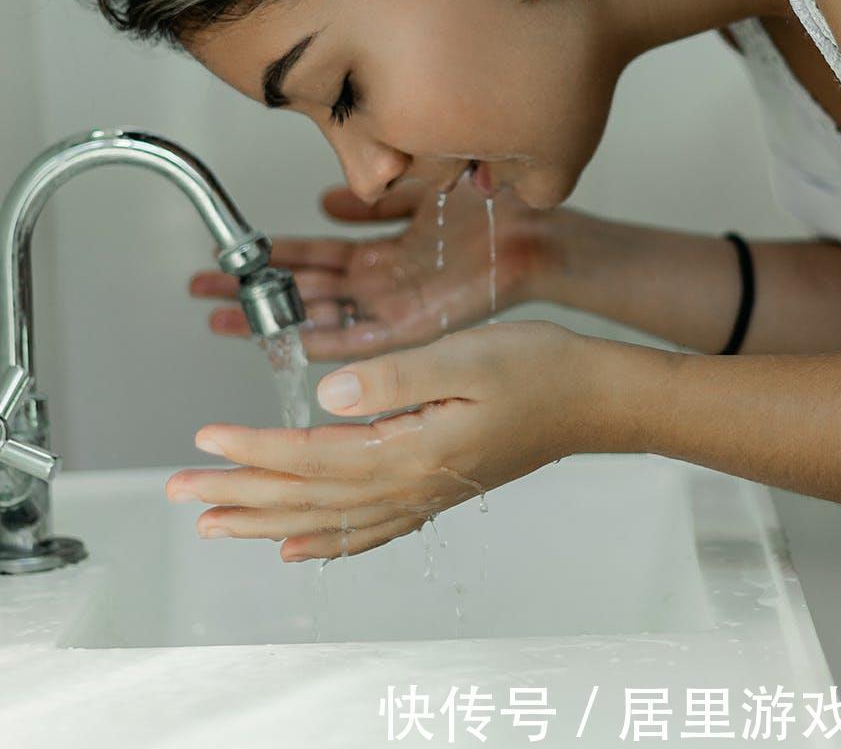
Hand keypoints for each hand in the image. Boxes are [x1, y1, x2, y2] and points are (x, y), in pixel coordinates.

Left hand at [165, 320, 663, 560]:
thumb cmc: (538, 370)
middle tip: (181, 491)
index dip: (254, 449)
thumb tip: (326, 398)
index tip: (205, 438)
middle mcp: (411, 483)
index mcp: (411, 448)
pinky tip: (299, 550)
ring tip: (218, 523)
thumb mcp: (465, 356)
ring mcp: (424, 494)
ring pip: (328, 520)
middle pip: (307, 498)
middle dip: (240, 494)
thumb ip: (393, 379)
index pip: (311, 456)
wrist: (594, 399)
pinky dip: (327, 544)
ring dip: (267, 522)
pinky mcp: (436, 490)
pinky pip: (369, 531)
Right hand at [188, 176, 559, 360]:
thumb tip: (327, 198)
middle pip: (303, 290)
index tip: (228, 257)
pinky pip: (363, 339)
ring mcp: (394, 307)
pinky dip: (327, 342)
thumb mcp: (417, 192)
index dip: (269, 257)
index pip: (311, 257)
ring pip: (321, 316)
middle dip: (253, 292)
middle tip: (202, 293)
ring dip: (274, 319)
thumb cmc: (488, 211)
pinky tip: (290, 342)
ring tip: (224, 318)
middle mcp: (380, 284)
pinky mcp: (416, 327)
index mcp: (380, 254)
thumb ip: (372, 200)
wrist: (536, 233)